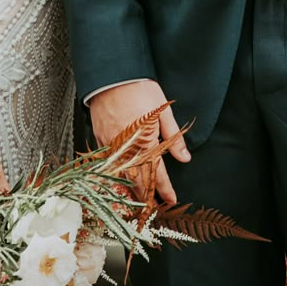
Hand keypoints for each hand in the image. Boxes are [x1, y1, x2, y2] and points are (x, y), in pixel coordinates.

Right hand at [89, 80, 189, 204]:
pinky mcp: (101, 138)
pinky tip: (118, 181)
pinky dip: (114, 175)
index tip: (171, 200)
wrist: (112, 74)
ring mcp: (112, 144)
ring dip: (129, 191)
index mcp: (146, 140)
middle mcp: (128, 147)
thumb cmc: (139, 88)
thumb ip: (173, 137)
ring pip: (120, 176)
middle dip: (146, 197)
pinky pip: (107, 163)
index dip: (165, 189)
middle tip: (153, 211)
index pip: (157, 172)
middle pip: (137, 180)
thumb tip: (185, 158)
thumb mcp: (162, 110)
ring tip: (137, 203)